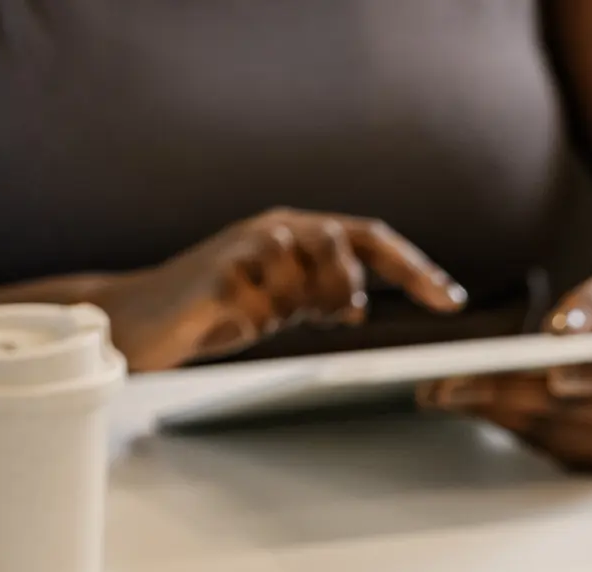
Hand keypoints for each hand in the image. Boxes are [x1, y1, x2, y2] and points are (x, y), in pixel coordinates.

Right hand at [99, 208, 466, 370]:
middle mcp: (274, 229)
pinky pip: (267, 308)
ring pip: (308, 278)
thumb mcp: (278, 303)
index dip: (414, 268)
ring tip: (263, 312)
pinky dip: (261, 322)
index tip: (449, 300)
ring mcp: (245, 248)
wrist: (141, 318)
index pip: (369, 238)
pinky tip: (233, 318)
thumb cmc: (213, 309)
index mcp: (294, 231)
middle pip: (343, 247)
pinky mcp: (219, 278)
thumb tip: (357, 306)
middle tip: (329, 316)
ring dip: (297, 308)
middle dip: (345, 289)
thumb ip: (317, 298)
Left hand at [419, 271, 591, 472]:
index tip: (551, 373)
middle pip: (571, 410)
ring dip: (494, 411)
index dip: (589, 376)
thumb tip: (561, 332)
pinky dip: (505, 423)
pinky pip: (544, 445)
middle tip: (450, 384)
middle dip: (508, 393)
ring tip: (444, 393)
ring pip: (549, 431)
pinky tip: (471, 405)